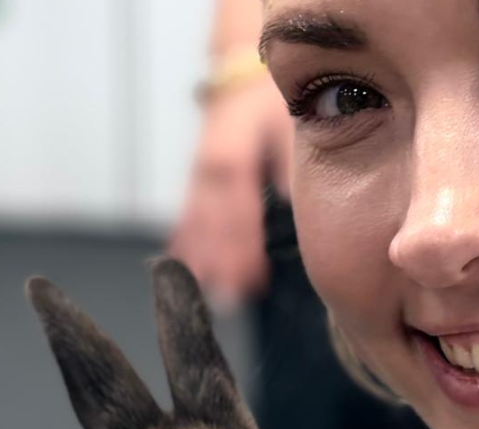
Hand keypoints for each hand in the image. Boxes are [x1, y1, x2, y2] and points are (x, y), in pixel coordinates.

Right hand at [169, 76, 294, 310]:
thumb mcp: (288, 125)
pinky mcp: (194, 184)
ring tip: (211, 296)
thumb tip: (294, 201)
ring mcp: (197, 178)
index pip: (237, 213)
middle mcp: (208, 169)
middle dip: (222, 266)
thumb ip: (291, 166)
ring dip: (204, 263)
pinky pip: (186, 219)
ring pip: (197, 227)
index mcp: (232, 157)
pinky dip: (186, 244)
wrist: (241, 77)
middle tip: (231, 301)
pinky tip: (184, 267)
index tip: (252, 280)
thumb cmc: (271, 104)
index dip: (243, 249)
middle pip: (213, 227)